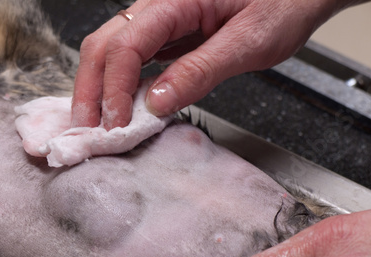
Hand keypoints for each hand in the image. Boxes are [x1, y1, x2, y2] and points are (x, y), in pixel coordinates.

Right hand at [72, 0, 359, 129]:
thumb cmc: (283, 4)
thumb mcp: (248, 42)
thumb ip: (200, 70)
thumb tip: (157, 102)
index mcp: (175, 0)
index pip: (125, 46)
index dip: (113, 88)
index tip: (116, 125)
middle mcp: (158, 6)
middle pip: (104, 45)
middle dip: (90, 89)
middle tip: (87, 129)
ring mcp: (160, 20)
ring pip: (111, 51)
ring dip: (100, 88)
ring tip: (98, 123)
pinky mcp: (168, 34)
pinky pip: (133, 58)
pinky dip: (121, 85)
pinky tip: (123, 107)